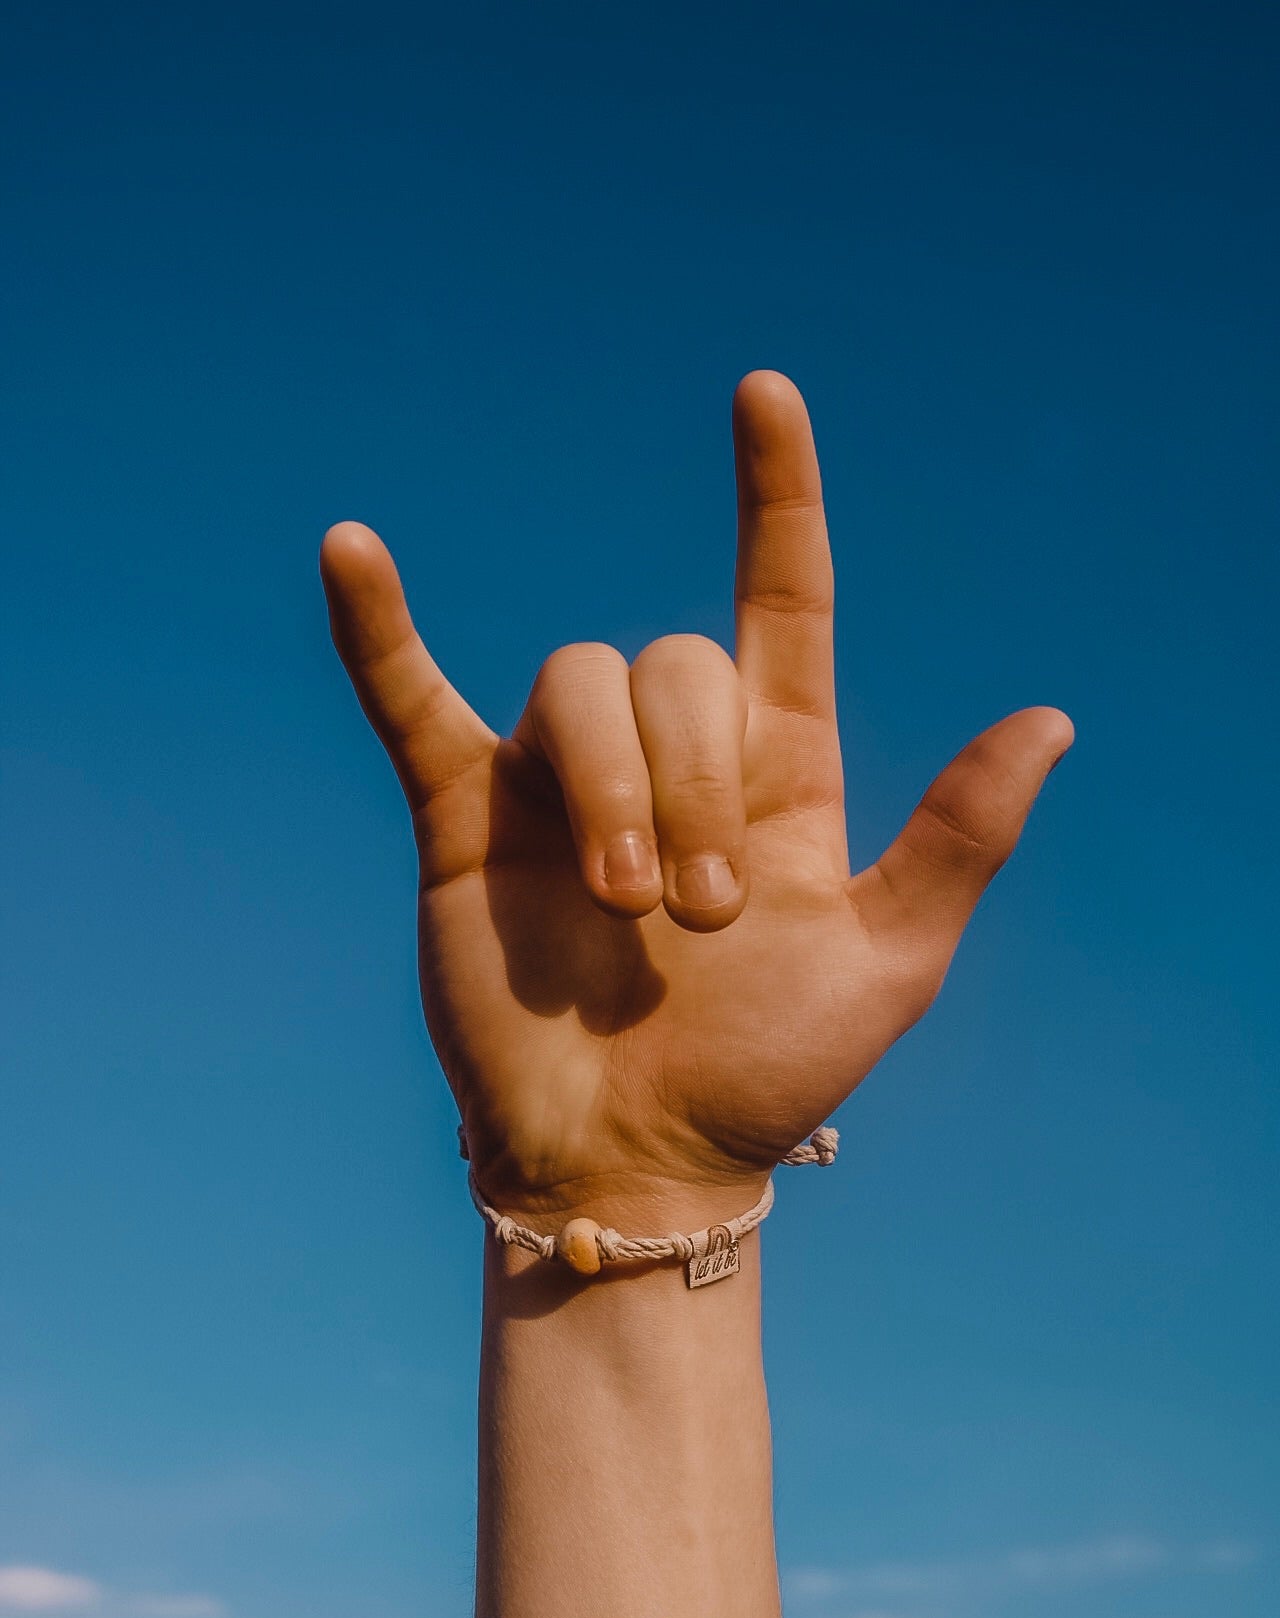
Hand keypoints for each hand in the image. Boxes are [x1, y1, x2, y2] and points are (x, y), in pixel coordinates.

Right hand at [320, 372, 1070, 1227]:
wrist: (636, 1159)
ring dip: (612, 788)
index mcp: (776, 774)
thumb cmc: (765, 1075)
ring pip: (578, 685)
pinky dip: (378, 632)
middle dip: (695, 782)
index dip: (775, 497)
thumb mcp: (887, 966)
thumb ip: (956, 841)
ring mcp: (561, 780)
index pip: (779, 601)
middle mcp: (669, 757)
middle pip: (674, 664)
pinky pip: (413, 701)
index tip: (764, 395)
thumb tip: (1051, 718)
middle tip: (701, 916)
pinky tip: (349, 549)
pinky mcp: (466, 816)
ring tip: (623, 908)